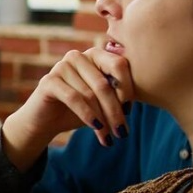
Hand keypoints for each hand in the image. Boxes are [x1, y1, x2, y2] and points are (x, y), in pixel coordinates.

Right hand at [1, 47, 132, 171]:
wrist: (44, 121)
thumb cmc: (79, 109)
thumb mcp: (103, 100)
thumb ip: (119, 92)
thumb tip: (147, 93)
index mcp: (95, 55)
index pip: (119, 65)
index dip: (127, 89)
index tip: (130, 112)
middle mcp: (78, 56)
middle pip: (105, 83)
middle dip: (115, 110)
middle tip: (123, 132)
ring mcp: (61, 66)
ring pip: (91, 94)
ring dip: (103, 119)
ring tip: (109, 137)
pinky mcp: (48, 81)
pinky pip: (74, 98)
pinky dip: (87, 115)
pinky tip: (96, 128)